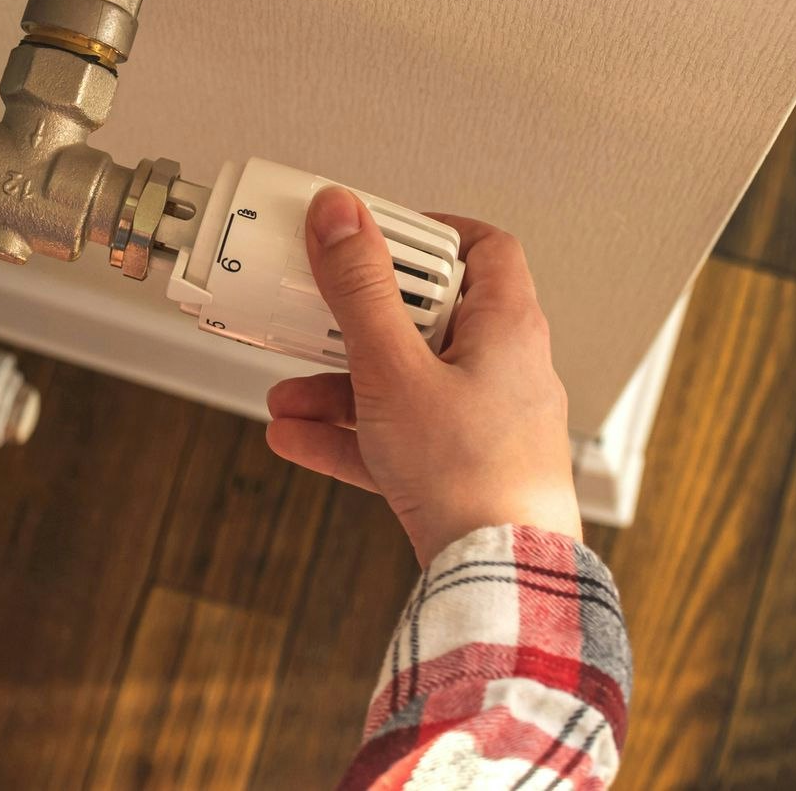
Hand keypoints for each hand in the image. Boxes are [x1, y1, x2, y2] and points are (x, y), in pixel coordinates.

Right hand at [265, 188, 579, 563]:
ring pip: (404, 381)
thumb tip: (341, 214)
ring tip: (288, 392)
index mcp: (507, 328)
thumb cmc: (473, 476)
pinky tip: (297, 435)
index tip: (372, 234)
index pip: (482, 249)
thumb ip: (360, 289)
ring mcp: (483, 423)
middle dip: (356, 320)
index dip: (427, 234)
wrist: (500, 581)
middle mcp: (504, 370)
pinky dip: (350, 433)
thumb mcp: (394, 368)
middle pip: (427, 317)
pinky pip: (397, 436)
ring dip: (340, 383)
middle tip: (317, 308)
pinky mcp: (461, 471)